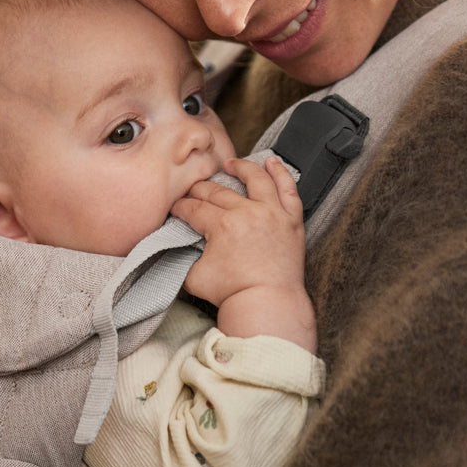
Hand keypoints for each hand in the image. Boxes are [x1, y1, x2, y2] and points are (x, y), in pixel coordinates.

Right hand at [171, 157, 315, 349]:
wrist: (268, 304)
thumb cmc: (233, 294)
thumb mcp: (194, 276)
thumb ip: (185, 256)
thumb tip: (180, 246)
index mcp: (222, 225)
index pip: (194, 208)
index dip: (180, 207)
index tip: (175, 208)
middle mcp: (247, 212)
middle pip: (218, 192)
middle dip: (200, 189)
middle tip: (193, 191)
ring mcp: (272, 213)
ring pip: (255, 179)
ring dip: (240, 167)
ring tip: (230, 164)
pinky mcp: (291, 220)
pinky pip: (288, 188)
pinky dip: (280, 172)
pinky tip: (272, 162)